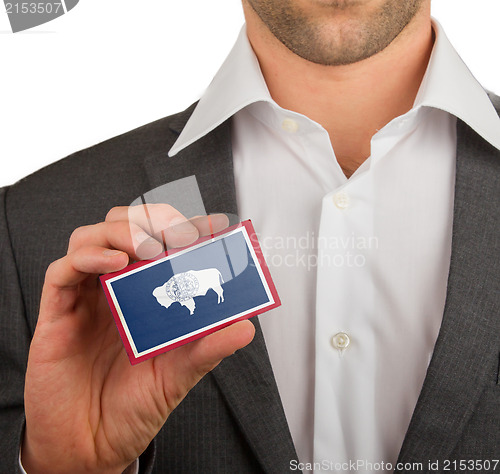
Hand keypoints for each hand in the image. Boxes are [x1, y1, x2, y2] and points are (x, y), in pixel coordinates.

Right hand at [22, 205, 254, 473]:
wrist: (92, 445)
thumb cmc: (134, 405)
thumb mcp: (180, 374)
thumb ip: (209, 348)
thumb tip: (246, 327)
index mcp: (146, 295)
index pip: (164, 245)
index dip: (188, 228)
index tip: (215, 225)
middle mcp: (116, 289)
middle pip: (126, 227)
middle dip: (154, 220)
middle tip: (180, 232)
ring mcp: (86, 297)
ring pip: (92, 237)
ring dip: (122, 231)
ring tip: (149, 247)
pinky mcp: (57, 313)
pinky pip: (62, 270)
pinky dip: (88, 257)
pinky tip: (114, 263)